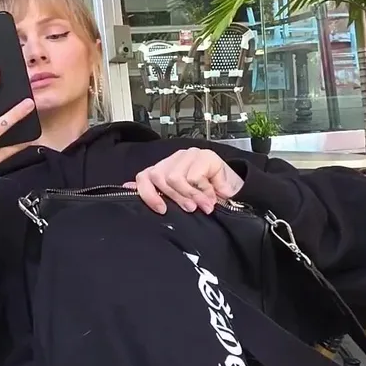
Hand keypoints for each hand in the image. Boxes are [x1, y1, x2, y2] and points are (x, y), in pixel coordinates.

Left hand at [128, 147, 244, 214]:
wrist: (237, 192)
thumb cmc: (206, 197)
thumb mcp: (181, 199)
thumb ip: (157, 193)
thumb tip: (128, 188)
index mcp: (164, 169)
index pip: (144, 176)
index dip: (147, 194)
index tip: (161, 210)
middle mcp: (173, 160)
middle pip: (159, 178)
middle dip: (175, 198)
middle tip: (191, 210)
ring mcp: (188, 155)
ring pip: (175, 178)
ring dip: (191, 196)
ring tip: (203, 206)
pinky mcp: (204, 156)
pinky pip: (194, 177)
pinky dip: (204, 192)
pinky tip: (213, 197)